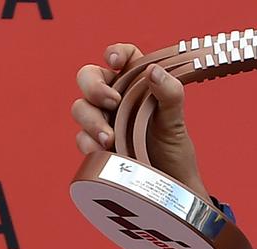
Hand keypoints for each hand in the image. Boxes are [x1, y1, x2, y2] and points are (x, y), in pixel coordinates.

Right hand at [73, 43, 209, 201]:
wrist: (171, 186)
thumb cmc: (175, 150)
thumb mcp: (176, 122)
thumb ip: (170, 94)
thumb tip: (154, 71)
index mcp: (137, 85)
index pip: (122, 56)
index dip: (115, 53)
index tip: (115, 61)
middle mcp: (116, 98)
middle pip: (89, 77)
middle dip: (94, 87)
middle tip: (112, 102)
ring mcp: (103, 120)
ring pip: (80, 107)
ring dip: (91, 120)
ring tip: (109, 138)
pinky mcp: (95, 144)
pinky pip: (80, 138)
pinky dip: (88, 143)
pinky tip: (103, 151)